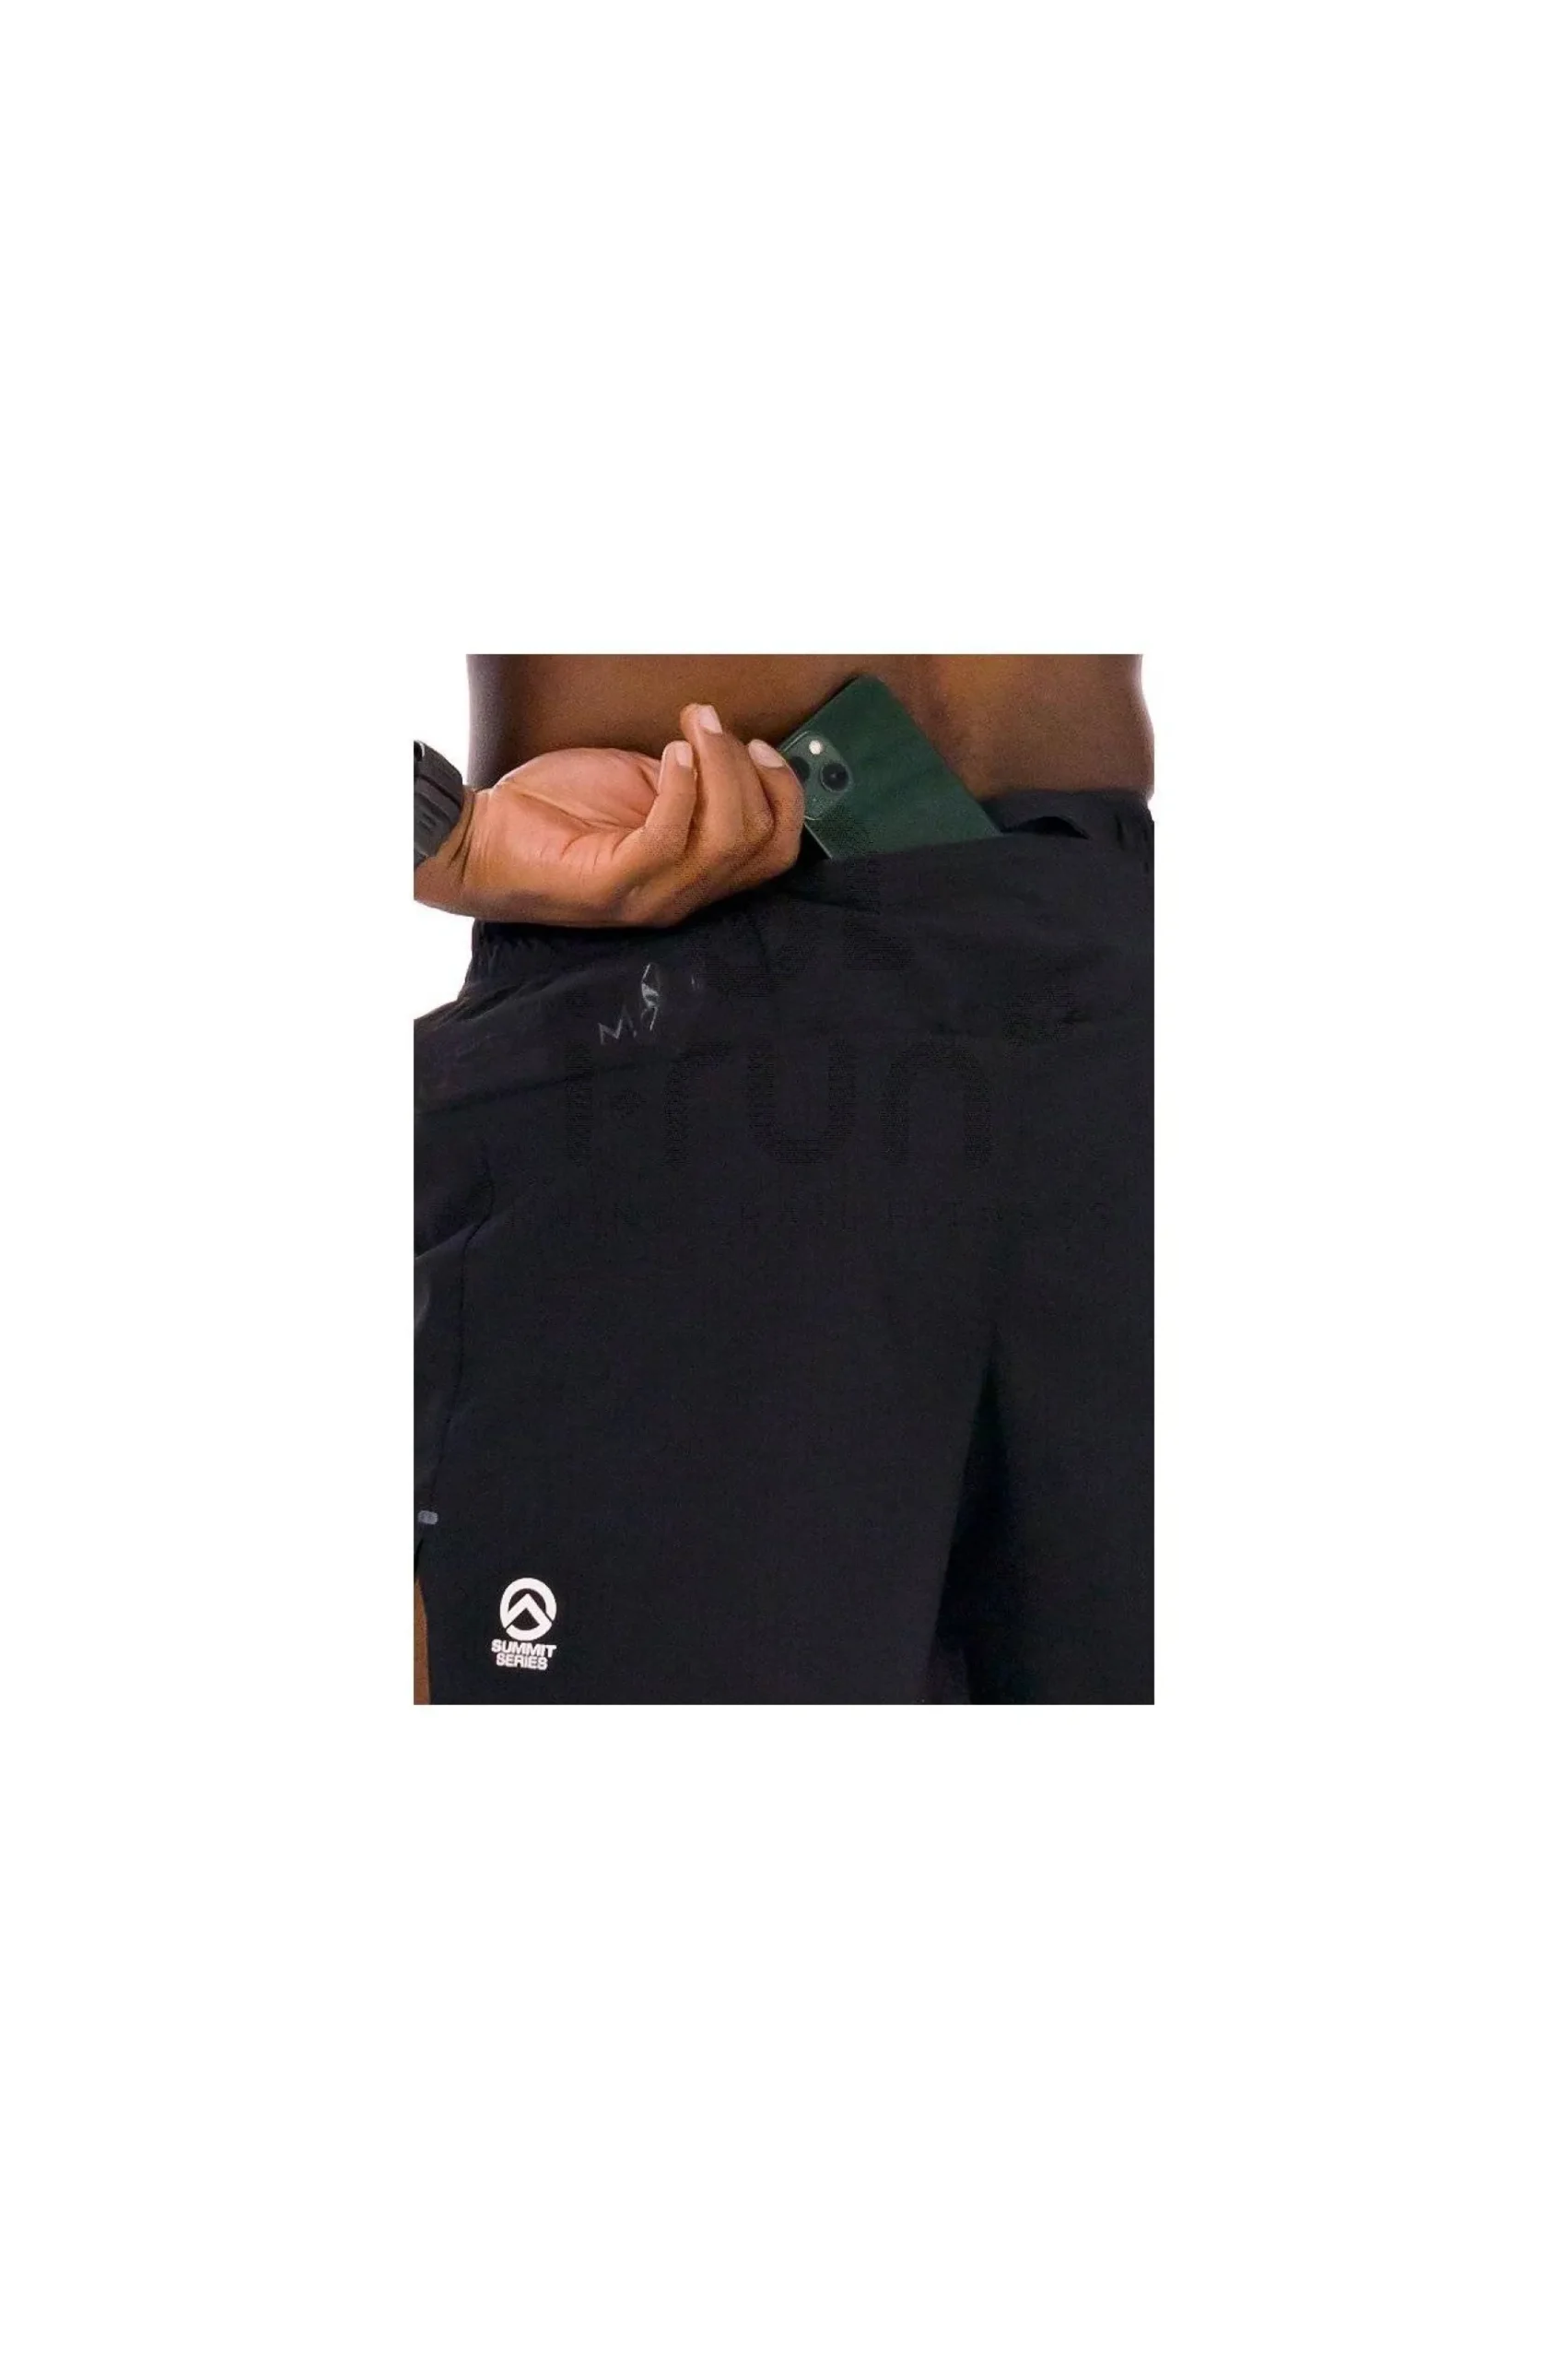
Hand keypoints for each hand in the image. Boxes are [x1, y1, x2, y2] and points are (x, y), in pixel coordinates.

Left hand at [414, 702, 804, 925]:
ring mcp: (651, 897)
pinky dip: (681, 785)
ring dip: (719, 767)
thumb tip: (718, 752)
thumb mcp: (640, 790)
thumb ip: (687, 786)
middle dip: (748, 769)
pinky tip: (669, 753)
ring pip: (727, 838)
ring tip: (692, 727)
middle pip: (761, 841)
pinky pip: (672, 836)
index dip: (784, 794)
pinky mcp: (614, 885)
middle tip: (711, 724)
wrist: (480, 840)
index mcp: (694, 876)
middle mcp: (682, 897)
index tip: (756, 745)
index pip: (777, 852)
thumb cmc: (553, 813)